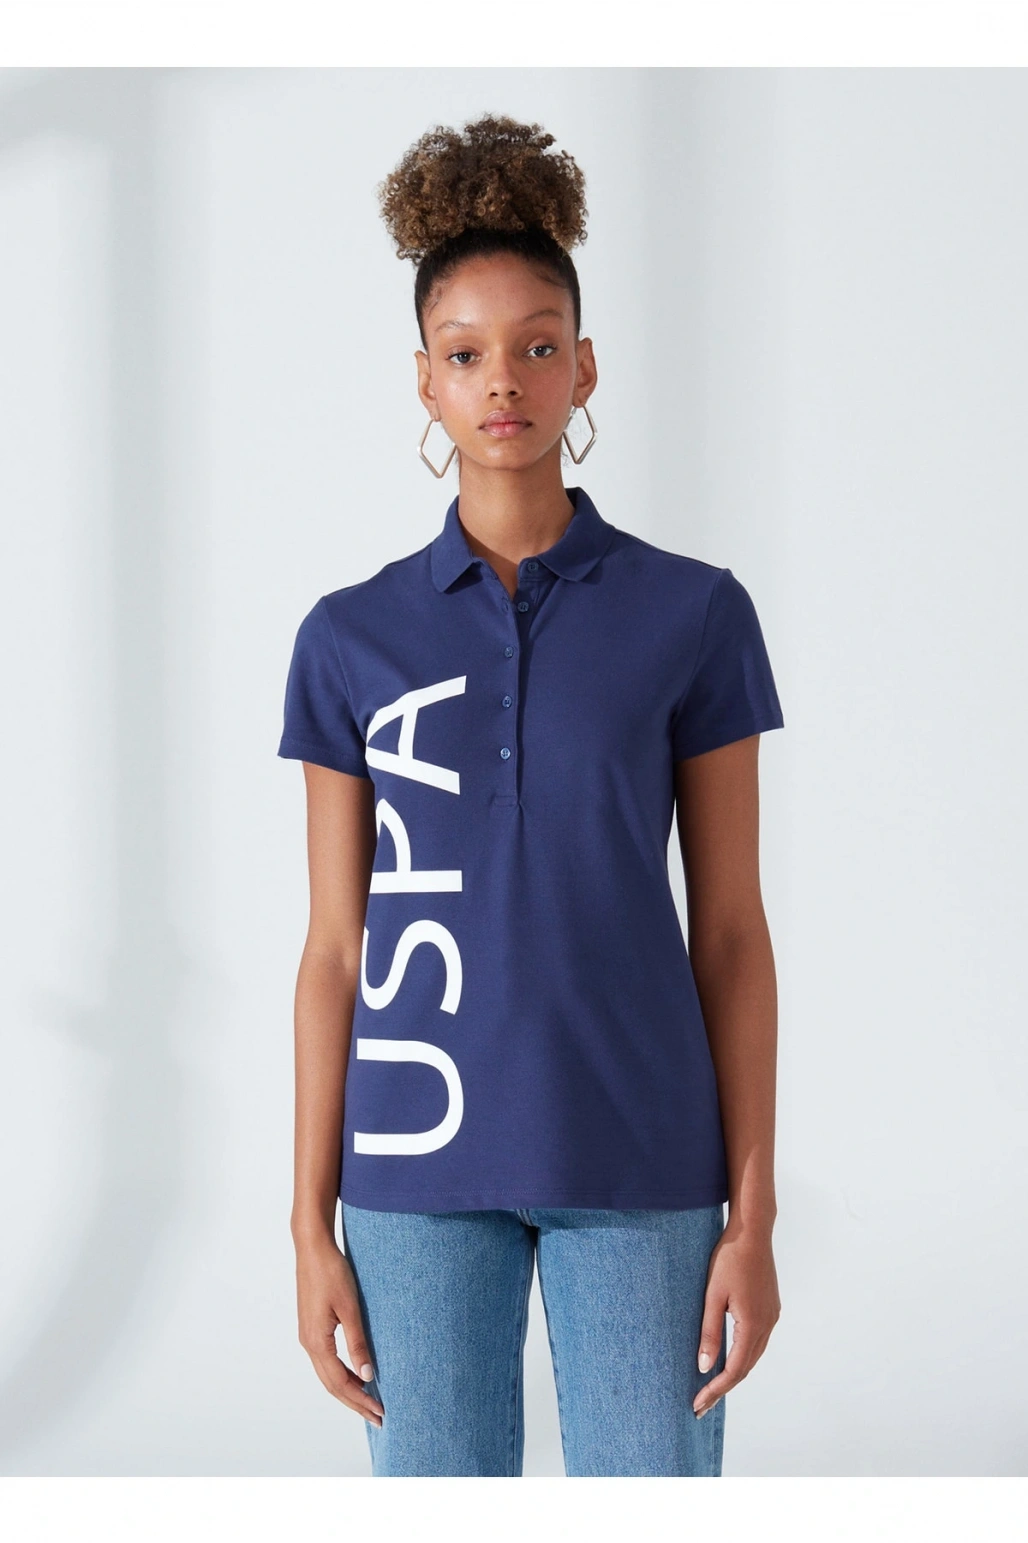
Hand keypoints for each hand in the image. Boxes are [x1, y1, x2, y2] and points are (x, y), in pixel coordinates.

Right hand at [296, 1237, 384, 1427]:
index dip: (361, 1400)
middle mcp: (309, 1344)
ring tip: (368, 1402)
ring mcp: (308, 1336)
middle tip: (378, 1417)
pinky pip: (326, 1361)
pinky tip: (355, 1375)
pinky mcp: (311, 1327)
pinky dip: (341, 1374)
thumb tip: (368, 1377)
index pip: (341, 1383)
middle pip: (332, 1385)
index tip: (380, 1412)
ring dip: (348, 1390)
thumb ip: (358, 1343)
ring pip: (328, 1375)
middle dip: (355, 1403)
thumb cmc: (332, 1273)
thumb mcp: (350, 1308)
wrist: (312, 1248)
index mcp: (317, 1342)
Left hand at [693, 1222, 780, 1418]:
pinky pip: (757, 1342)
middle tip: (700, 1404)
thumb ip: (709, 1332)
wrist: (752, 1232)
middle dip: (723, 1388)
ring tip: (712, 1387)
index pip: (734, 1370)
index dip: (715, 1390)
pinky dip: (743, 1356)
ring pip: (753, 1356)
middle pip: (746, 1368)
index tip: (697, 1404)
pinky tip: (729, 1358)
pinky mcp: (770, 1308)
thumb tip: (705, 1367)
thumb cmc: (729, 1259)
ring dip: (734, 1373)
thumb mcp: (712, 1295)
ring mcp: (771, 1317)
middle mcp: (767, 1326)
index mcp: (752, 1325)